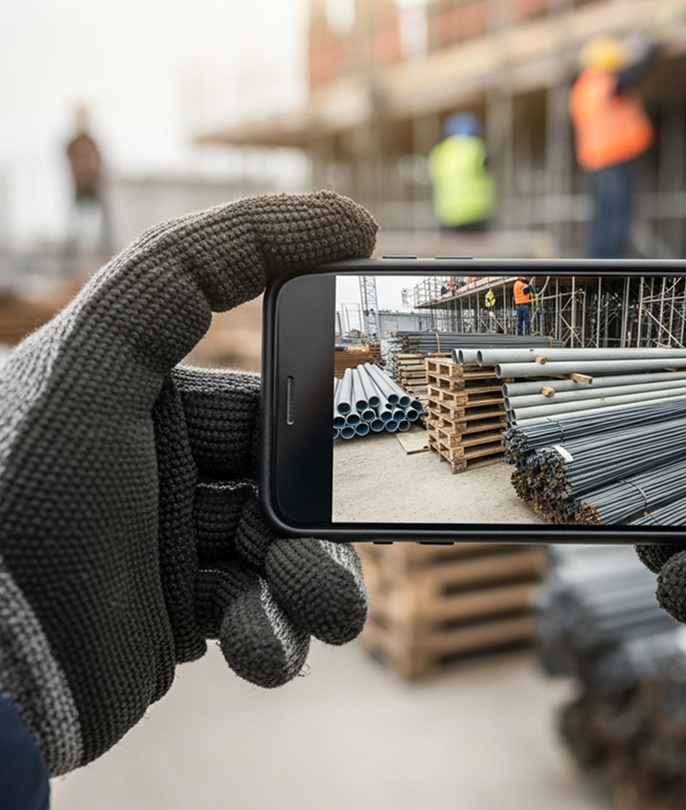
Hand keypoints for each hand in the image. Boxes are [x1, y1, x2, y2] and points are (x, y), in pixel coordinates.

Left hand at [0, 192, 376, 773]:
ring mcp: (173, 542)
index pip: (262, 368)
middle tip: (375, 516)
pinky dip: (274, 635)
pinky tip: (260, 649)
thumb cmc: (19, 496)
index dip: (326, 359)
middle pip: (291, 469)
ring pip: (287, 547)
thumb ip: (193, 267)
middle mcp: (162, 461)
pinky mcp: (180, 618)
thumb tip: (341, 218)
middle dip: (332, 500)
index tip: (387, 359)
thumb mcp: (94, 358)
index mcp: (142, 393)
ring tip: (324, 607)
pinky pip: (258, 616)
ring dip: (316, 579)